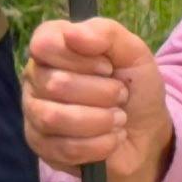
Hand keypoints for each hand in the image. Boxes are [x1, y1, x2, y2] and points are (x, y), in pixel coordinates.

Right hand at [21, 13, 173, 181]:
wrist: (146, 133)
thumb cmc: (135, 87)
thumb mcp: (133, 52)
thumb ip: (106, 33)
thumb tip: (72, 33)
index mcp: (54, 47)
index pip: (44, 43)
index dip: (80, 57)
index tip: (108, 67)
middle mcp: (37, 77)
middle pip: (54, 83)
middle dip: (100, 93)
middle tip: (121, 95)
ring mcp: (35, 113)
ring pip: (53, 118)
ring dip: (99, 120)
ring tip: (118, 119)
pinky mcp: (41, 147)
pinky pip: (62, 148)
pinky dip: (97, 144)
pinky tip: (111, 139)